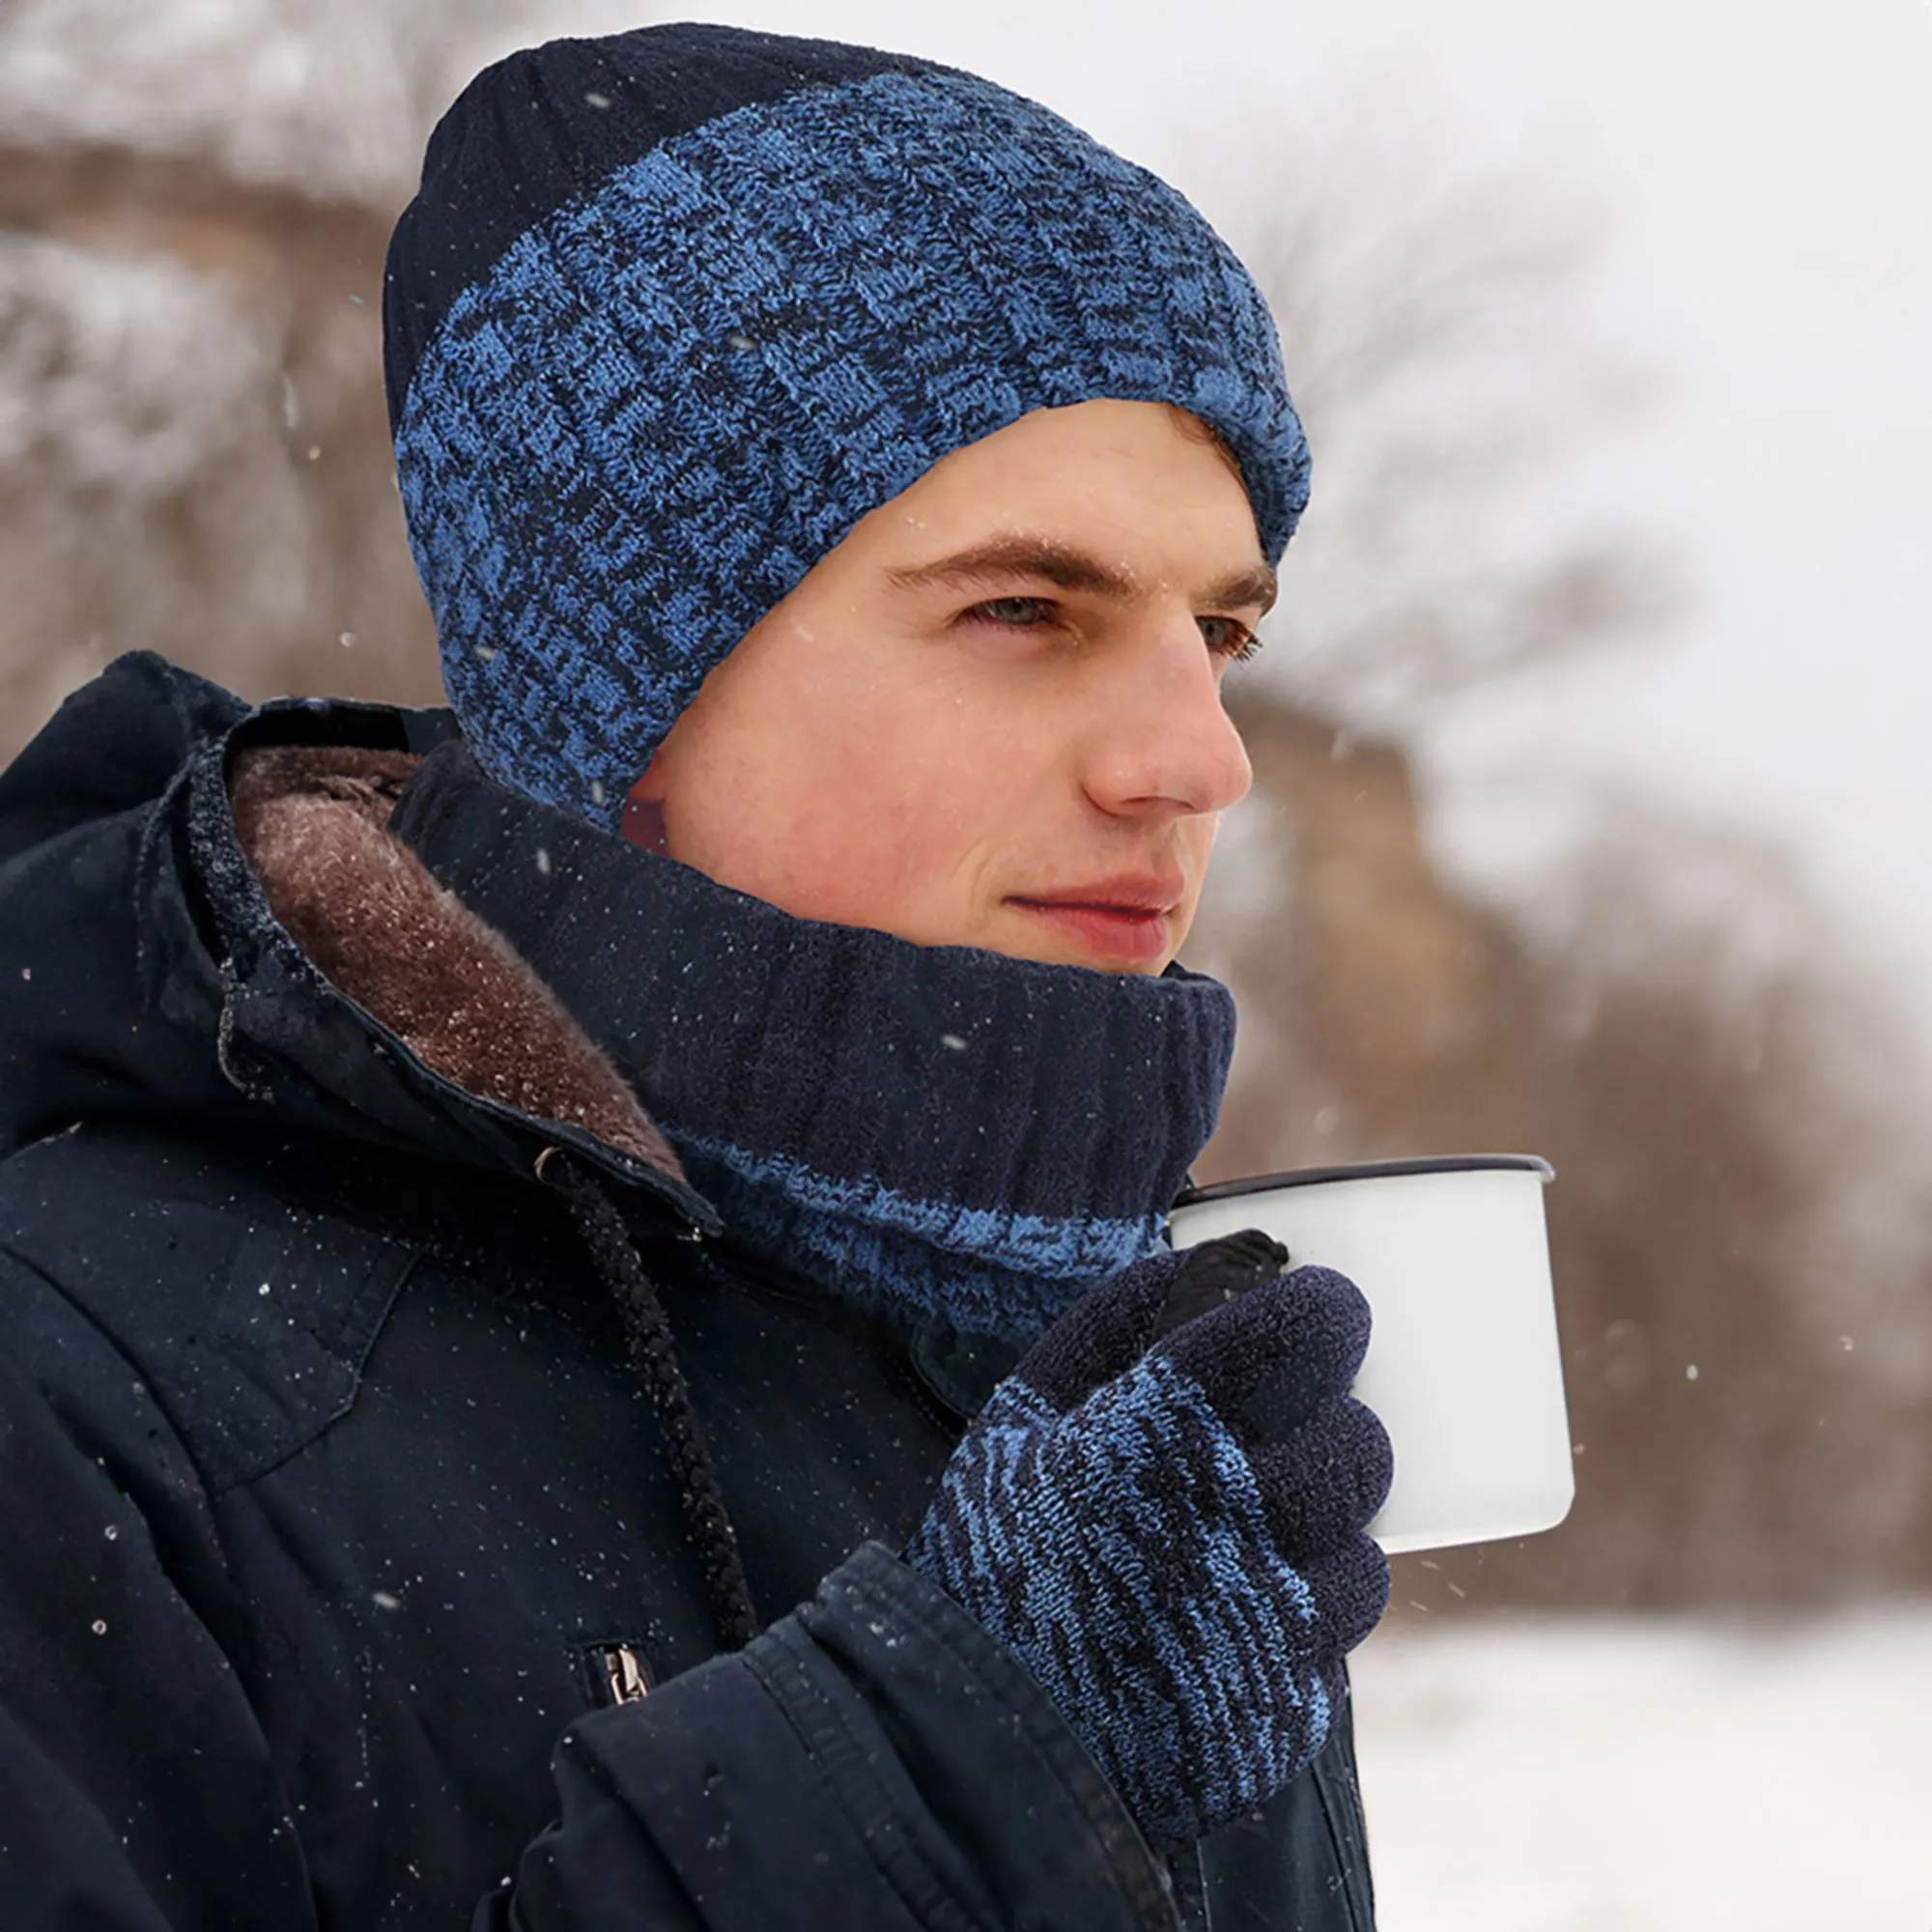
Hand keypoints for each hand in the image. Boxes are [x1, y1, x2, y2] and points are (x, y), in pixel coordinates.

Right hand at [905, 1233, 1390, 1847]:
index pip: (1294, 1335)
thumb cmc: (989, 1560)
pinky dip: (1303, 1626)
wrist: (974, 1744)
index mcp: (1151, 1435)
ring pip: (1365, 1554)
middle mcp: (1223, 1522)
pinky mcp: (1282, 1714)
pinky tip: (1239, 1620)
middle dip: (1343, 1423)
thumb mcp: (1013, 1425)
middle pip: (1357, 1445)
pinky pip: (1336, 1650)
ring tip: (1265, 1535)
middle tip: (1308, 1425)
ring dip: (1330, 1534)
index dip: (1329, 1309)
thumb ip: (1098, 1330)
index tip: (1328, 1306)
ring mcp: (1262, 1628)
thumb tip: (1180, 1261)